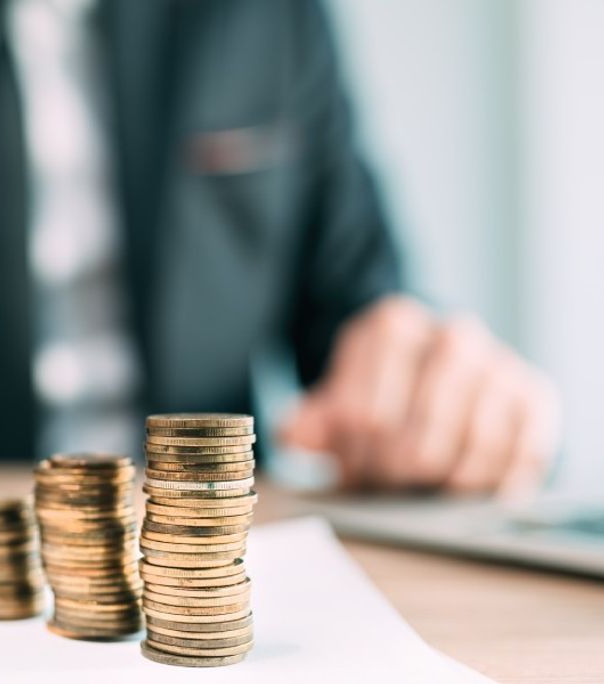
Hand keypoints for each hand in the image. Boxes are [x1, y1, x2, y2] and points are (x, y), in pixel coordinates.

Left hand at [280, 296, 560, 495]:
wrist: (438, 380)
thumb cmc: (380, 398)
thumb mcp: (336, 403)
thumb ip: (309, 422)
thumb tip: (294, 434)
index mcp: (390, 326)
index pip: (363, 415)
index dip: (354, 455)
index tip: (350, 465)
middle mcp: (452, 333)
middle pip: (418, 435)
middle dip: (396, 472)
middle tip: (385, 481)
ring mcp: (499, 362)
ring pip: (471, 447)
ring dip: (442, 481)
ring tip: (420, 484)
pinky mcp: (535, 395)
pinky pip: (519, 455)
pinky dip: (491, 482)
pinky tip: (464, 486)